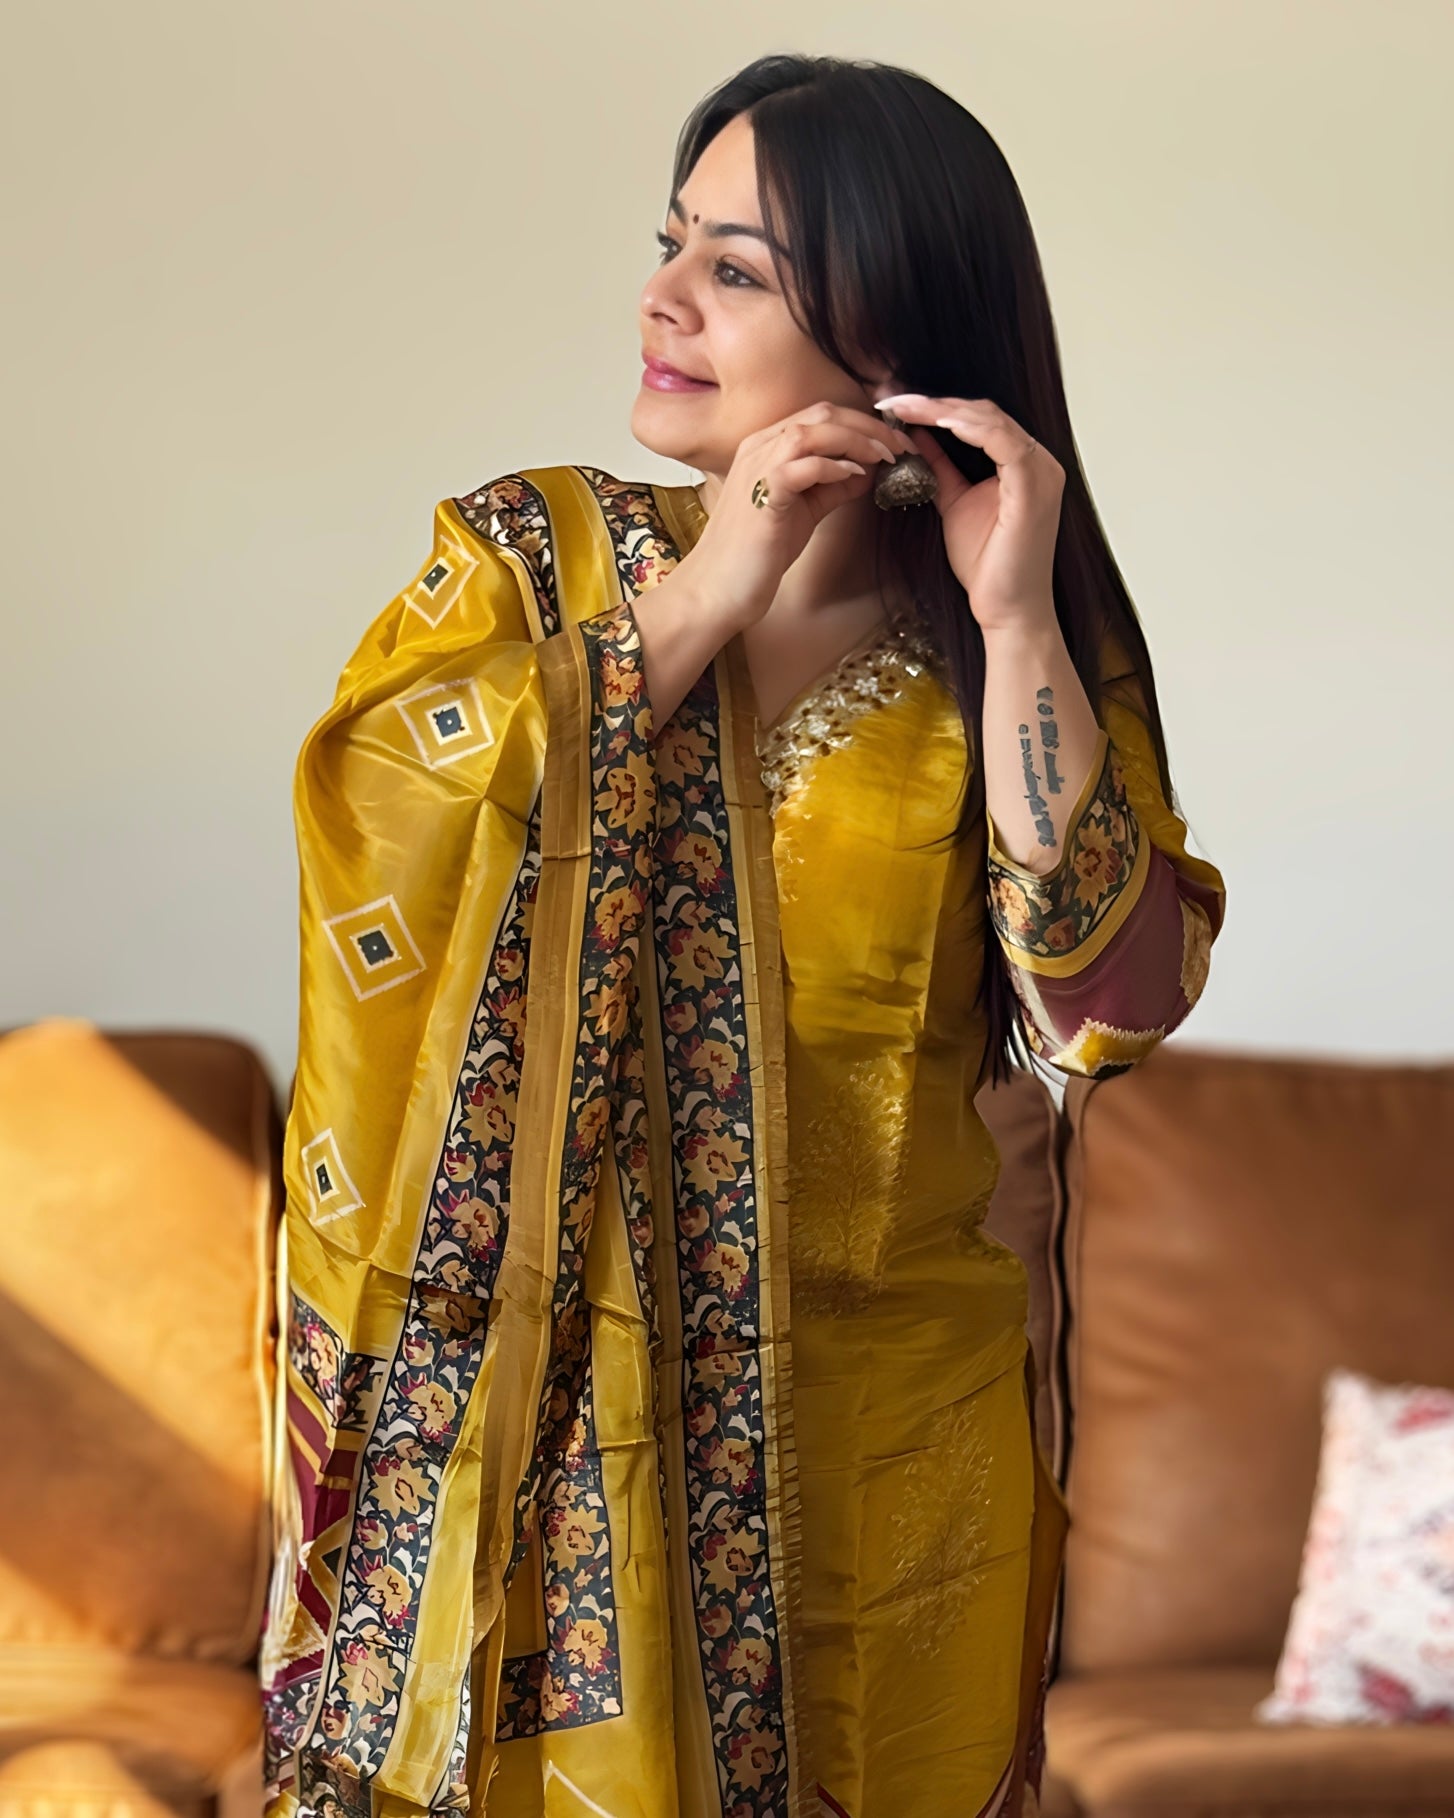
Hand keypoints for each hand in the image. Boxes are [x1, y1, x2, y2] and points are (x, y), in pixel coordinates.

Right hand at [680, 400, 914, 631]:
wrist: (719, 588)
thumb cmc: (757, 553)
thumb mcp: (803, 511)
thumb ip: (831, 487)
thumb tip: (865, 472)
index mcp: (767, 446)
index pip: (821, 416)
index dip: (863, 423)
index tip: (894, 440)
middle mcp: (760, 446)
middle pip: (823, 414)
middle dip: (869, 426)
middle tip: (901, 444)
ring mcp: (759, 467)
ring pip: (815, 431)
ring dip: (858, 440)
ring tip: (886, 456)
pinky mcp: (763, 493)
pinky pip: (804, 464)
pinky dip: (834, 466)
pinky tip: (856, 477)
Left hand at [875, 393, 1064, 634]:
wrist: (1006, 609)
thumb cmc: (986, 566)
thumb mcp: (954, 503)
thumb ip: (941, 468)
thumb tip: (916, 437)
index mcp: (1024, 464)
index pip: (981, 419)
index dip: (938, 407)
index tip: (897, 405)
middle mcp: (1040, 461)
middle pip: (985, 412)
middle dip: (935, 403)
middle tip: (893, 399)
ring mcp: (1041, 472)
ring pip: (990, 419)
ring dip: (943, 410)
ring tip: (904, 408)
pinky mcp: (1033, 486)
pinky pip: (1000, 441)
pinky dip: (965, 428)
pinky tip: (933, 423)